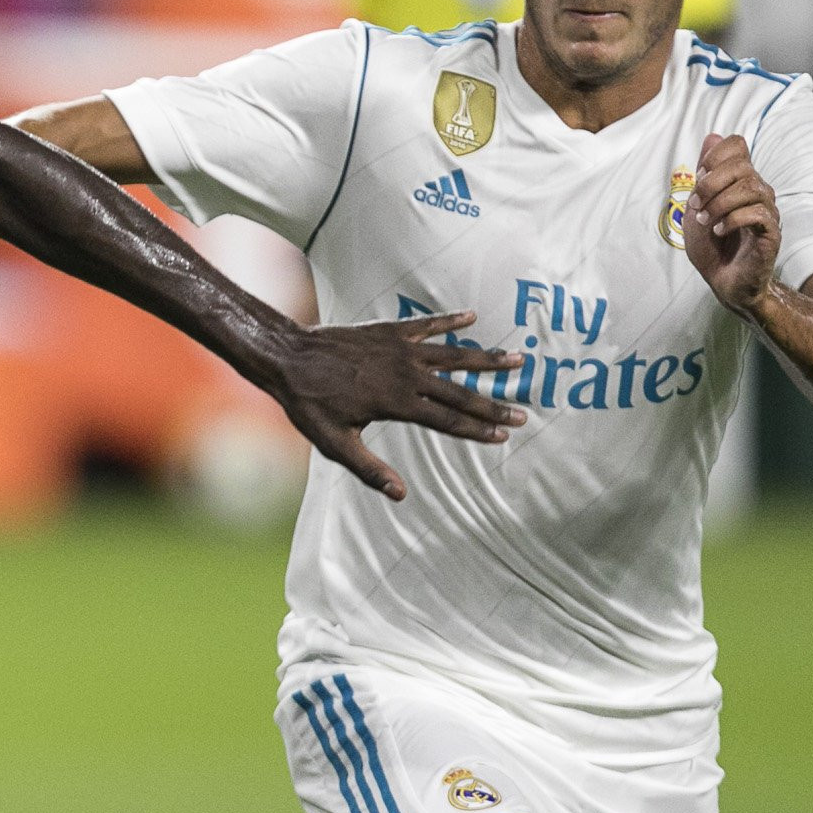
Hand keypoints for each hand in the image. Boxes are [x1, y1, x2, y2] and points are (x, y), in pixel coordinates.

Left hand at [265, 312, 523, 501]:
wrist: (288, 357)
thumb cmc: (309, 405)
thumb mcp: (335, 445)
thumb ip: (369, 469)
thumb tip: (400, 495)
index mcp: (396, 403)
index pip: (447, 420)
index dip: (477, 429)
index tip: (505, 435)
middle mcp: (405, 374)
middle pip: (459, 391)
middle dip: (493, 403)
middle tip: (523, 411)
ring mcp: (400, 349)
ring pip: (453, 354)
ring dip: (486, 357)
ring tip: (518, 358)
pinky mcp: (390, 331)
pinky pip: (427, 324)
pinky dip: (450, 320)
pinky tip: (473, 316)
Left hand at [681, 134, 780, 312]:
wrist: (724, 282)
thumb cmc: (712, 247)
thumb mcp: (697, 207)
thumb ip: (704, 174)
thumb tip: (712, 136)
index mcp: (739, 181)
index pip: (737, 145)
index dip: (716, 155)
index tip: (698, 178)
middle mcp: (758, 191)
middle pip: (742, 165)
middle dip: (711, 184)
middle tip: (695, 207)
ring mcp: (767, 211)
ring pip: (751, 188)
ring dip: (720, 204)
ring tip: (705, 222)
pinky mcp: (771, 233)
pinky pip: (759, 214)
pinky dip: (733, 220)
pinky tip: (719, 231)